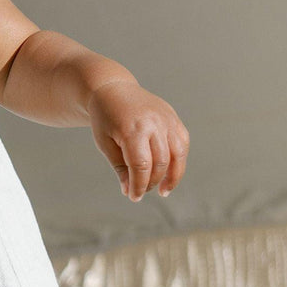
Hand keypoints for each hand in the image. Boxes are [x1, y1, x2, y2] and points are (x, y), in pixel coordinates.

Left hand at [87, 79, 188, 200]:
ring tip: (163, 190)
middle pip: (160, 162)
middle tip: (142, 191)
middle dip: (152, 182)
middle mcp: (153, 123)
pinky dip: (179, 160)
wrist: (113, 89)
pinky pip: (182, 143)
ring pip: (177, 154)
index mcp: (132, 129)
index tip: (134, 197)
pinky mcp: (173, 118)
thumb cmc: (105, 118)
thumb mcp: (105, 143)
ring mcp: (166, 119)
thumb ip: (120, 167)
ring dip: (172, 176)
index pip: (141, 165)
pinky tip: (170, 172)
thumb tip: (130, 191)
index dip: (139, 185)